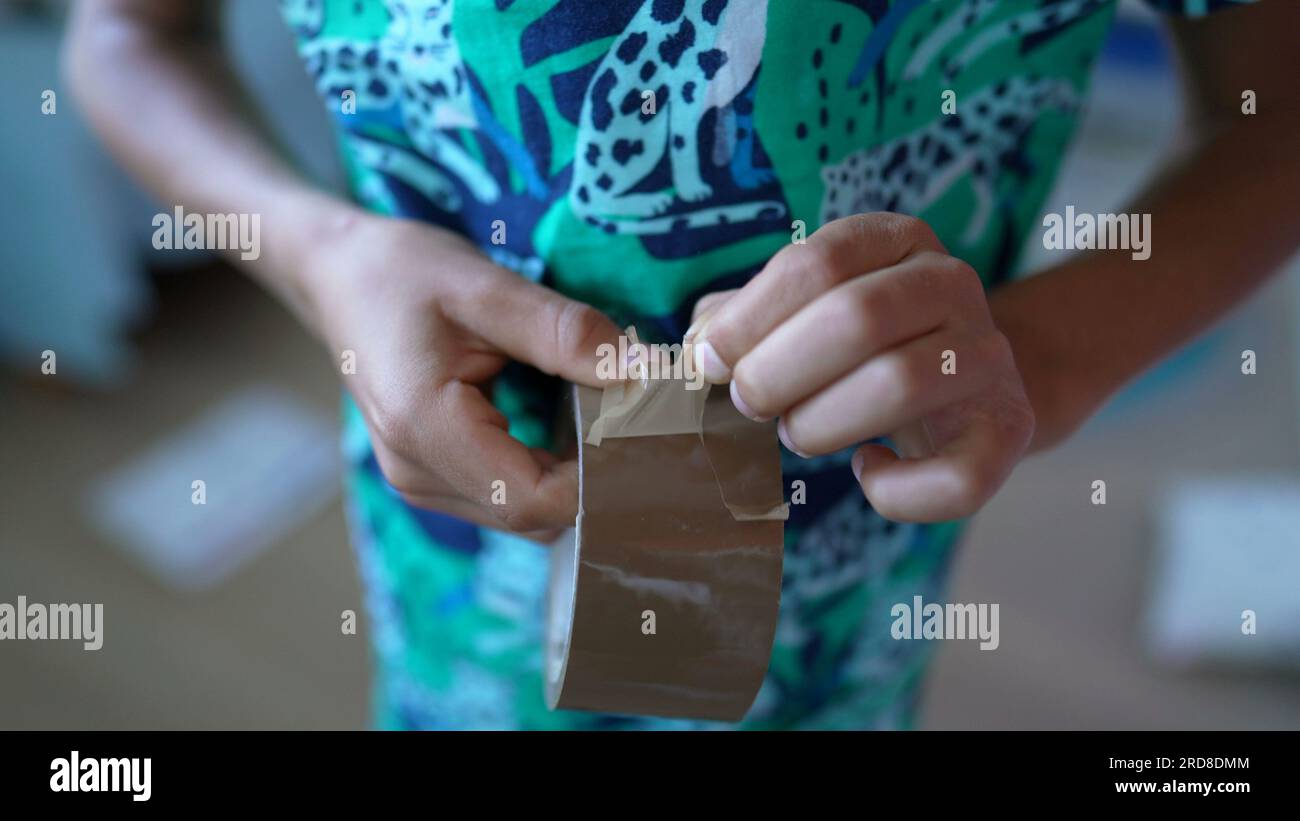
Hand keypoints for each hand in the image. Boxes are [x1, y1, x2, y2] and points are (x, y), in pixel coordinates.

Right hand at [305, 214, 620, 535]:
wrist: (339, 275)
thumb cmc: (403, 271)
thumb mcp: (488, 287)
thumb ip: (566, 334)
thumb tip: (647, 374)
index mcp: (424, 430)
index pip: (537, 500)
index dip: (601, 477)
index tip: (647, 429)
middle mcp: (416, 473)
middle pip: (533, 515)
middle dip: (594, 477)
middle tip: (640, 420)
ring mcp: (419, 482)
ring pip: (523, 514)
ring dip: (572, 478)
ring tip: (605, 416)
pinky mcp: (430, 476)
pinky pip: (506, 497)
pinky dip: (546, 471)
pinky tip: (568, 426)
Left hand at [687, 214, 1034, 521]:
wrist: (964, 384)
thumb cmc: (856, 348)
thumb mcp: (799, 314)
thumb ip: (739, 322)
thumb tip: (688, 354)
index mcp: (894, 239)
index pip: (817, 262)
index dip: (750, 319)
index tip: (706, 363)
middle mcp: (950, 283)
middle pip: (859, 317)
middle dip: (779, 372)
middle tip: (745, 405)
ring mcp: (987, 354)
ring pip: (903, 384)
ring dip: (825, 422)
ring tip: (796, 434)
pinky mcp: (1009, 426)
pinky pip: (959, 474)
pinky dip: (898, 490)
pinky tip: (867, 470)